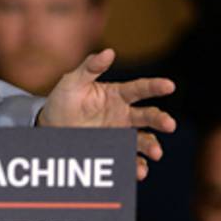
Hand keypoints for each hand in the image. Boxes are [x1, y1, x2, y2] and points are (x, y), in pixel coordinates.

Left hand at [38, 49, 175, 180]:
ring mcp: (121, 134)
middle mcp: (124, 115)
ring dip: (152, 145)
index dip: (155, 86)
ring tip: (155, 152)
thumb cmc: (64, 99)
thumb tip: (109, 51)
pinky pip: (130, 159)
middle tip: (169, 124)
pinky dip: (137, 165)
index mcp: (117, 94)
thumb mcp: (73, 81)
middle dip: (160, 120)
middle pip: (148, 116)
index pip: (140, 89)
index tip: (169, 85)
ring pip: (143, 140)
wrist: (51, 126)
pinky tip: (138, 169)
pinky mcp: (115, 151)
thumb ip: (90, 67)